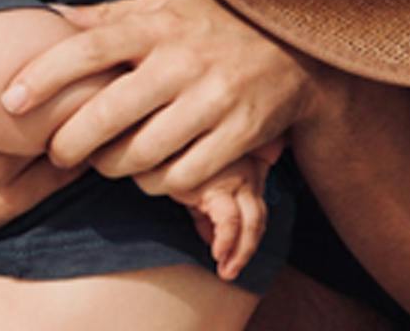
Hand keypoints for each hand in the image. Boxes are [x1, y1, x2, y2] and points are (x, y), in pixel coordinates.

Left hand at [0, 0, 323, 195]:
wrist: (295, 49)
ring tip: (104, 163)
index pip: (88, 49)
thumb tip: (45, 13)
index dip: (44, 75)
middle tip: (56, 152)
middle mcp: (182, 61)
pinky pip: (184, 176)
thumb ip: (105, 16)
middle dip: (71, 142)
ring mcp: (213, 99)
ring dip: (113, 168)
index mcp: (155, 26)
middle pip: (109, 112)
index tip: (9, 101)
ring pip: (143, 153)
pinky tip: (149, 175)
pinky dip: (158, 184)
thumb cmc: (210, 25)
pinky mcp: (240, 134)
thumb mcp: (161, 8)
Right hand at [182, 157, 271, 281]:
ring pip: (251, 222)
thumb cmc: (173, 155)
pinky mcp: (212, 186)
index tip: (232, 258)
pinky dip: (227, 241)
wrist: (152, 138)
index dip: (249, 239)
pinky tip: (217, 253)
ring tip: (226, 270)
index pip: (257, 211)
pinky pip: (229, 221)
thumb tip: (210, 239)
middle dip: (247, 250)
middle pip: (258, 219)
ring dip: (241, 253)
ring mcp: (232, 178)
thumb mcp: (195, 180)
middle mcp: (246, 172)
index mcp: (247, 168)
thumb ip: (206, 206)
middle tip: (232, 271)